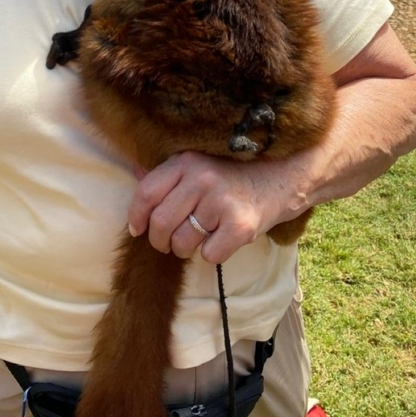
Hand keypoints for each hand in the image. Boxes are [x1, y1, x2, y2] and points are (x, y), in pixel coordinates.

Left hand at [126, 150, 299, 263]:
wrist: (279, 177)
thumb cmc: (230, 174)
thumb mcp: (198, 163)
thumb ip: (167, 172)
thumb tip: (135, 174)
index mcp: (186, 162)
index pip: (146, 193)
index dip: (137, 216)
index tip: (138, 229)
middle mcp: (201, 179)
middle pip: (160, 223)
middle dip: (160, 241)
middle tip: (168, 242)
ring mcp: (221, 202)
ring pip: (182, 243)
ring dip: (184, 250)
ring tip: (196, 239)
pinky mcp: (240, 226)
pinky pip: (209, 255)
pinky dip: (211, 254)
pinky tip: (221, 239)